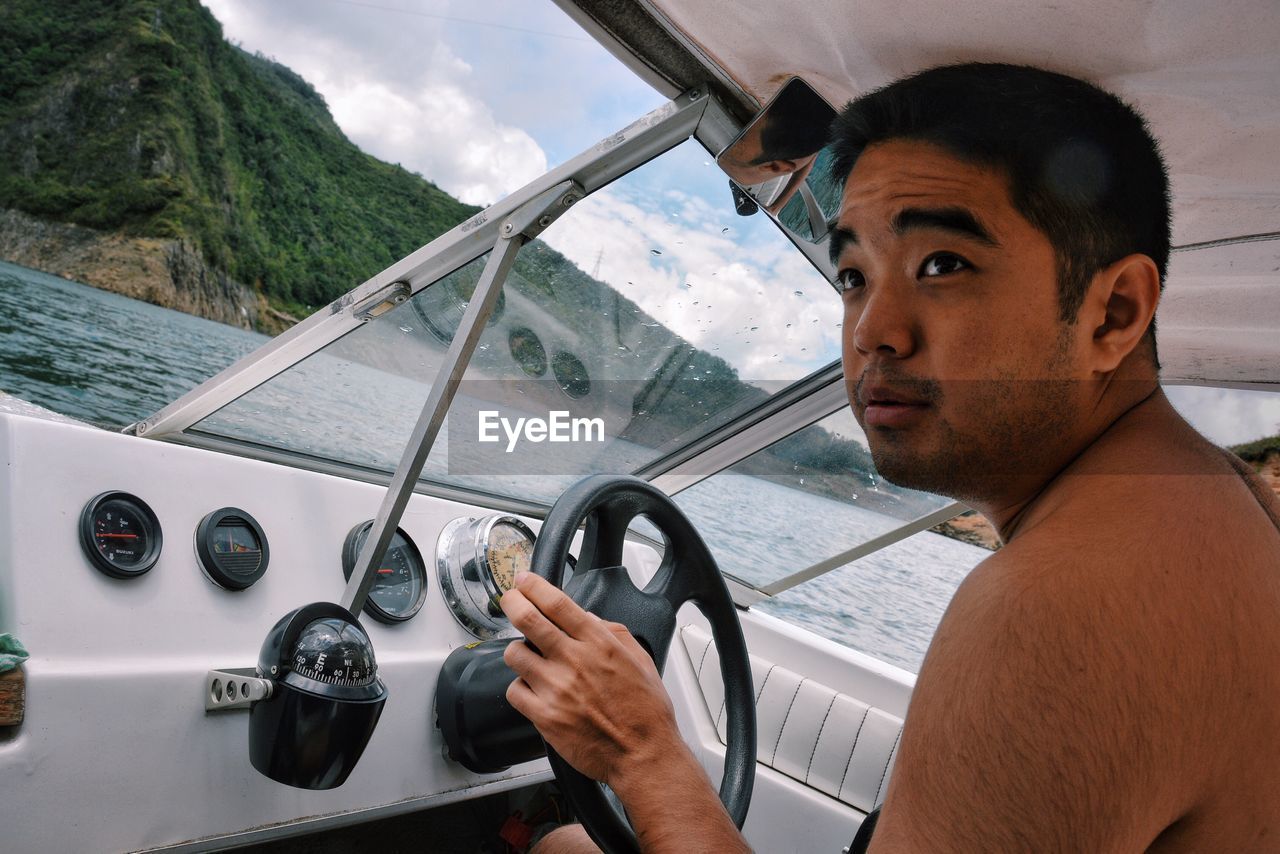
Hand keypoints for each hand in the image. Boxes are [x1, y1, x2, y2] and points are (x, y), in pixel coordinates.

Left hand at [500, 571, 682, 790]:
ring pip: (514, 654)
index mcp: (598, 643)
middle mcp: (574, 661)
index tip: (524, 580)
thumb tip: (588, 618)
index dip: (534, 586)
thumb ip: (613, 633)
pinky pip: (515, 691)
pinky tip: (532, 688)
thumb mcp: (641, 660)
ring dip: (518, 650)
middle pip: (528, 620)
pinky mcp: (544, 716)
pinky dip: (520, 686)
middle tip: (509, 600)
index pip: (557, 603)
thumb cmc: (646, 712)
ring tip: (528, 656)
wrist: (643, 754)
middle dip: (512, 602)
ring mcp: (556, 689)